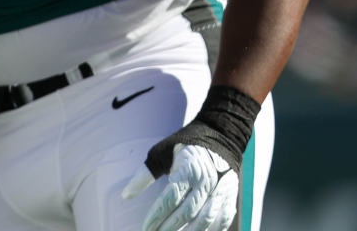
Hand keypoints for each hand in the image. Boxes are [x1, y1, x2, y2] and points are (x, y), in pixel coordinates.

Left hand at [122, 144, 238, 230]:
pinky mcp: (230, 196)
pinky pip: (222, 220)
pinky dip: (210, 230)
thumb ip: (144, 175)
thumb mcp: (162, 153)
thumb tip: (125, 195)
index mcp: (188, 169)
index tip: (145, 228)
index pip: (170, 198)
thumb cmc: (185, 144)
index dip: (156, 216)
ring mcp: (221, 190)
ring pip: (205, 220)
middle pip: (187, 212)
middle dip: (169, 228)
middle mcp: (206, 181)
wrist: (220, 136)